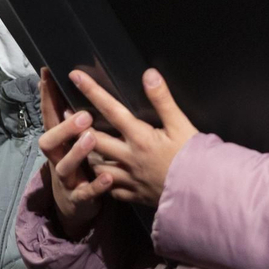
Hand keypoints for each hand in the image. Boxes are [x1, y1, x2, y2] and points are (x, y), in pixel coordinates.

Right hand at [37, 73, 112, 234]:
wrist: (78, 204)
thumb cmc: (83, 162)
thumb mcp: (79, 139)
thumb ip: (83, 117)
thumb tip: (94, 84)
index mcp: (61, 141)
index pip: (51, 115)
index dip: (48, 96)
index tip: (49, 74)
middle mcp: (59, 158)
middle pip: (49, 141)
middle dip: (63, 128)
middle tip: (84, 114)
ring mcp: (67, 178)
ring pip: (64, 166)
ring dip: (77, 152)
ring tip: (92, 138)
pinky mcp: (79, 197)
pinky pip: (85, 192)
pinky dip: (96, 185)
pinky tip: (109, 177)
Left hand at [71, 68, 197, 207]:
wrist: (201, 191)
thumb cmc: (193, 156)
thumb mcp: (181, 124)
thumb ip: (163, 100)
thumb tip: (149, 74)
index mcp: (140, 137)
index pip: (111, 110)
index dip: (93, 91)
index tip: (75, 76)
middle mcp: (128, 157)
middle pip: (93, 140)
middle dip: (76, 127)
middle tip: (66, 116)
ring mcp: (128, 177)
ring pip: (96, 166)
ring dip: (87, 155)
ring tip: (82, 146)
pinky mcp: (133, 194)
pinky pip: (109, 188)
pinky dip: (103, 181)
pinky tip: (104, 176)